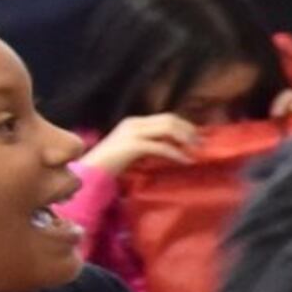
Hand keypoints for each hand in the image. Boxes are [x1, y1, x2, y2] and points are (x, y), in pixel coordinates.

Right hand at [77, 111, 200, 175]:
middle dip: (189, 130)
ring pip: (168, 129)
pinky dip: (176, 153)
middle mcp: (134, 123)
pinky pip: (161, 146)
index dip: (185, 125)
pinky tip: (185, 161)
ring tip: (196, 151)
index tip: (199, 136)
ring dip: (186, 139)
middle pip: (170, 120)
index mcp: (134, 122)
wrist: (89, 174)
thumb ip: (150, 144)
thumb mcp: (133, 150)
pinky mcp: (132, 146)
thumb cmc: (110, 165)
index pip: (166, 117)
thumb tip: (174, 147)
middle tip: (202, 144)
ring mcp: (132, 133)